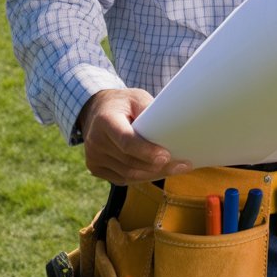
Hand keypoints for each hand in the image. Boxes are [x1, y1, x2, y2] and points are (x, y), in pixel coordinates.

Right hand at [77, 88, 191, 183]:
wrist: (96, 110)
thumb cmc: (123, 103)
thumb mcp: (136, 98)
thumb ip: (149, 111)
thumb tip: (171, 128)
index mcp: (105, 120)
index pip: (126, 141)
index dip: (147, 151)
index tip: (166, 156)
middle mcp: (95, 141)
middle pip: (129, 161)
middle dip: (158, 166)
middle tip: (183, 165)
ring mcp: (93, 157)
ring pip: (128, 174)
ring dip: (154, 174)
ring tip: (177, 169)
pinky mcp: (95, 168)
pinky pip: (122, 179)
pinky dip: (142, 177)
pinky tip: (159, 172)